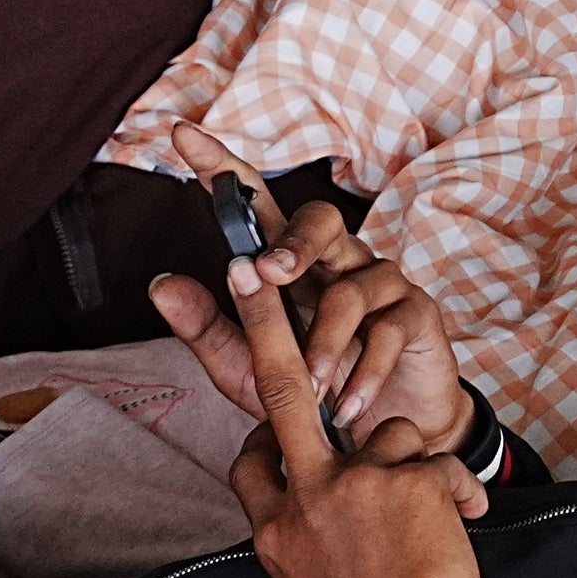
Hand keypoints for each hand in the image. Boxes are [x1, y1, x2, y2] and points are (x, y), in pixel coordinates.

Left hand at [146, 133, 474, 453]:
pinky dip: (365, 372)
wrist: (381, 441)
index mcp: (290, 263)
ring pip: (351, 287)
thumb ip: (207, 330)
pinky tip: (347, 404)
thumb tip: (159, 284)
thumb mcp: (251, 368)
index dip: (222, 168)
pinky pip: (389, 330)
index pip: (255, 205)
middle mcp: (337, 259)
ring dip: (326, 343)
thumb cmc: (312, 397)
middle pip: (321, 219)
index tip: (182, 136)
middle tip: (269, 273)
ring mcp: (380, 283)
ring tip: (313, 388)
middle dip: (294, 242)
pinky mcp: (417, 313)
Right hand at [208, 243, 489, 577]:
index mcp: (273, 528)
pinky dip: (453, 489)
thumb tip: (295, 492)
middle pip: (280, 391)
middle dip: (262, 323)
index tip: (273, 429)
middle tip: (249, 265)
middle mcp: (305, 497)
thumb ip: (299, 530)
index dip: (267, 440)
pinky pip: (434, 457)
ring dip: (412, 467)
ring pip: (387, 433)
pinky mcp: (410, 481)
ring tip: (426, 531)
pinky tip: (459, 528)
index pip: (252, 460)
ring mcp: (356, 484)